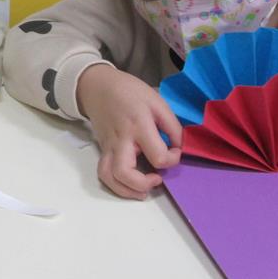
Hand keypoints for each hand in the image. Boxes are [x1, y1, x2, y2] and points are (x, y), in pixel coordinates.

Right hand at [76, 64, 181, 199]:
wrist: (98, 87)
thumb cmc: (130, 92)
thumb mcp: (157, 102)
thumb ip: (172, 126)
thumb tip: (179, 147)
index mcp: (138, 125)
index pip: (157, 155)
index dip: (172, 159)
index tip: (176, 151)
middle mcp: (121, 140)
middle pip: (125, 173)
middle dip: (144, 184)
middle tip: (157, 179)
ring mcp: (108, 147)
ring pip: (109, 177)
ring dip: (127, 191)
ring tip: (144, 191)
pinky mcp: (102, 150)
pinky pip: (104, 173)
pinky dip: (116, 185)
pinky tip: (129, 185)